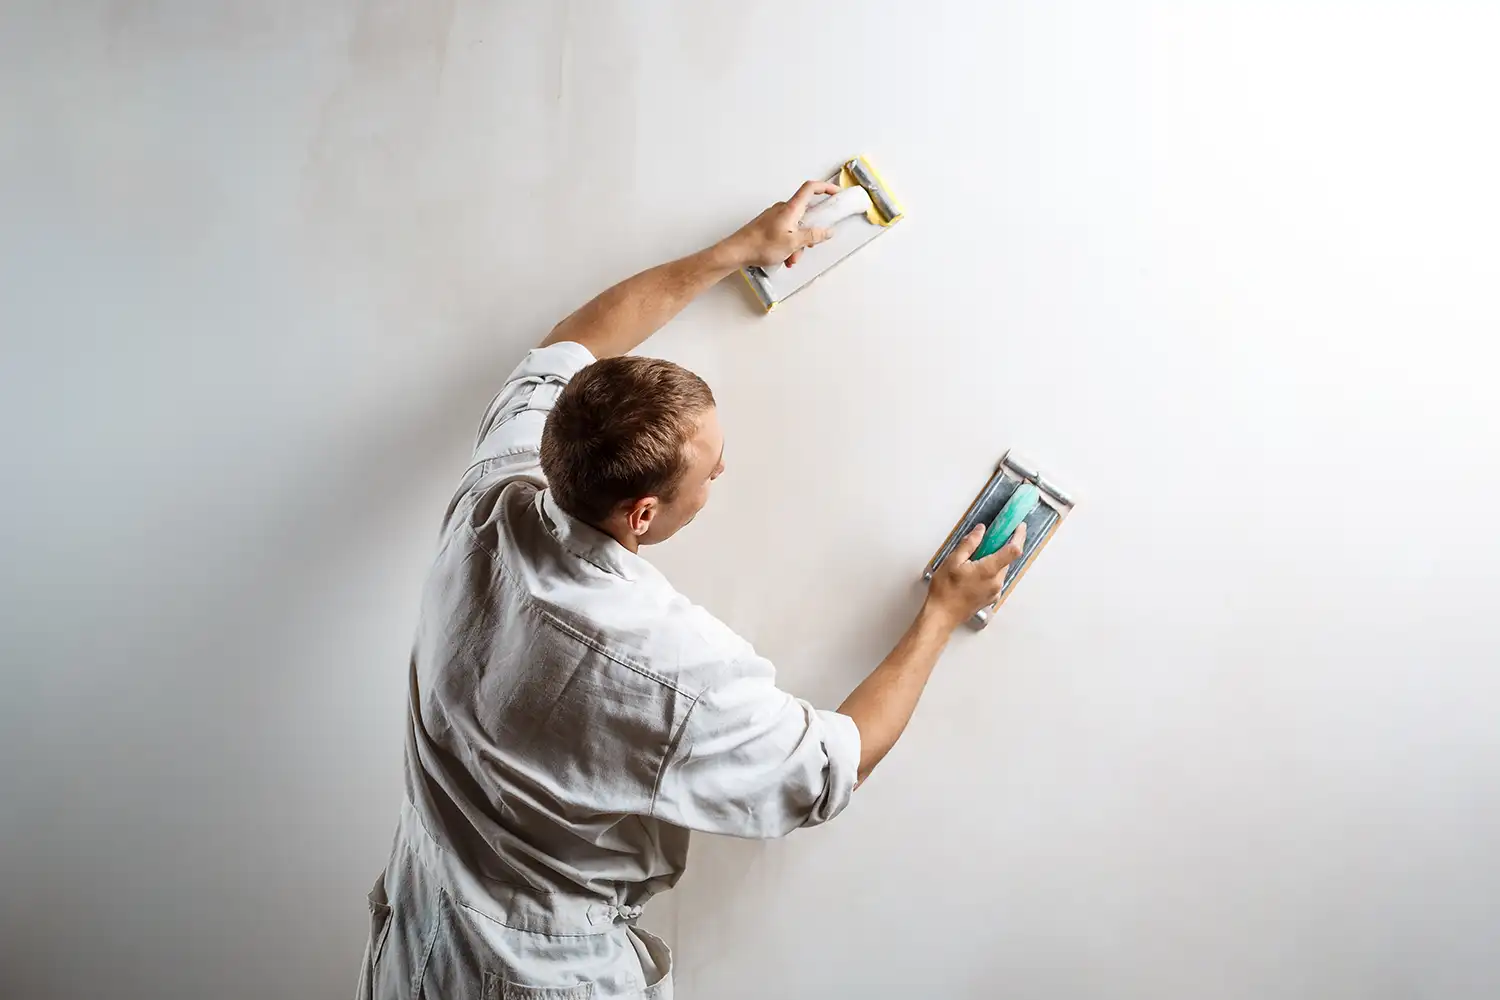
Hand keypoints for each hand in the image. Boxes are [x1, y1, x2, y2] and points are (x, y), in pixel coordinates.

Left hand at [720, 180, 840, 268]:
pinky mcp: (769, 226)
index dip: (826, 188)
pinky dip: (788, 245)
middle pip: (805, 214)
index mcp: (790, 209)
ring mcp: (775, 217)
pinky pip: (786, 232)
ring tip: (790, 258)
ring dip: (797, 244)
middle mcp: (782, 209)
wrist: (737, 251)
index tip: (836, 193)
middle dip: (810, 233)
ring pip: (795, 228)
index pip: (811, 188)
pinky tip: (783, 257)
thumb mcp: (793, 243)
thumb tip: (827, 231)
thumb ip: (812, 236)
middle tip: (808, 247)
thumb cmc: (759, 245)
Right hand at [925, 523, 1027, 628]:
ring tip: (975, 557)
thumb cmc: (945, 591)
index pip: (1013, 550)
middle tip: (989, 538)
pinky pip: (995, 579)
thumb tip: (980, 531)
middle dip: (1001, 547)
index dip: (1019, 536)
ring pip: (1000, 569)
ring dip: (994, 560)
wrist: (942, 615)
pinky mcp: (990, 598)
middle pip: (1007, 559)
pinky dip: (989, 571)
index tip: (1019, 527)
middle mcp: (996, 582)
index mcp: (988, 570)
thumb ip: (969, 544)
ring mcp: (994, 591)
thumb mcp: (952, 561)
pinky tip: (973, 571)